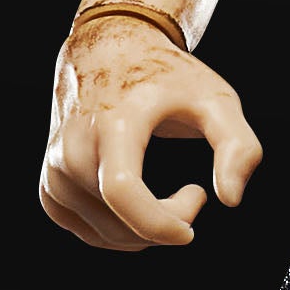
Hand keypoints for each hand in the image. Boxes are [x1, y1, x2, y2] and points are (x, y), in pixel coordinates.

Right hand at [37, 18, 261, 249]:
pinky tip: (142, 208)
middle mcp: (73, 147)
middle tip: (194, 194)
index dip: (159, 223)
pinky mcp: (50, 188)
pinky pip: (89, 235)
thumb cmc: (166, 77)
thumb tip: (230, 200)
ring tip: (171, 197)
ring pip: (105, 236)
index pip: (122, 190)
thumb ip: (238, 146)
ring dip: (146, 232)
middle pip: (120, 221)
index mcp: (113, 123)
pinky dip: (121, 233)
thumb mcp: (215, 98)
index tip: (190, 230)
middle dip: (167, 223)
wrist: (104, 53)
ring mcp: (56, 170)